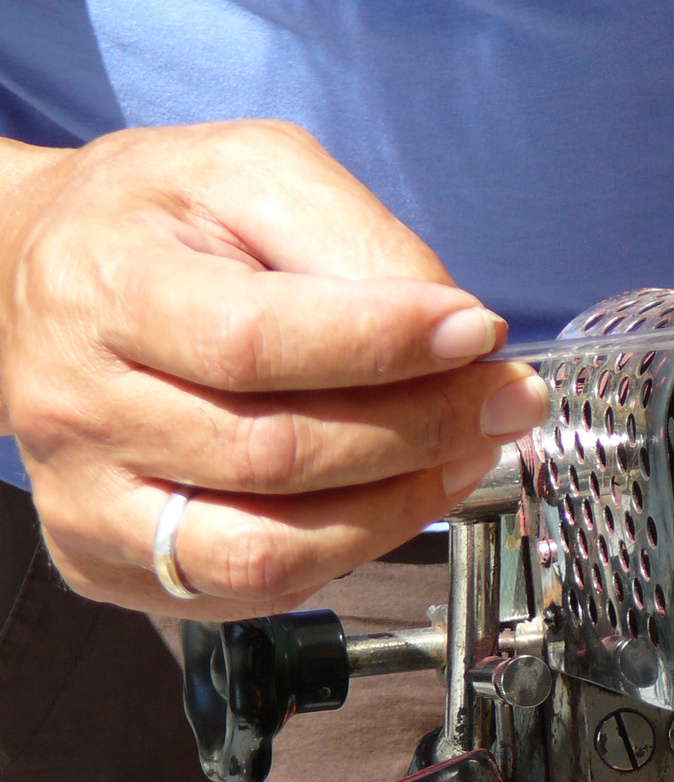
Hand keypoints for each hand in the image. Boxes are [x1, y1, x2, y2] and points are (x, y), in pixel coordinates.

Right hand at [0, 121, 547, 617]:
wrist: (42, 275)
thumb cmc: (160, 222)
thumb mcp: (255, 173)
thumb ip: (357, 240)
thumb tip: (458, 334)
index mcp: (103, 288)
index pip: (253, 341)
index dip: (383, 346)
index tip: (476, 333)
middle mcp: (77, 408)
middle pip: (275, 454)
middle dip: (421, 430)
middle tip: (505, 399)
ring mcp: (88, 501)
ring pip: (268, 549)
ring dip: (400, 508)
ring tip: (468, 454)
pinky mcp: (110, 562)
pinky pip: (253, 592)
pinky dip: (349, 549)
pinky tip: (397, 496)